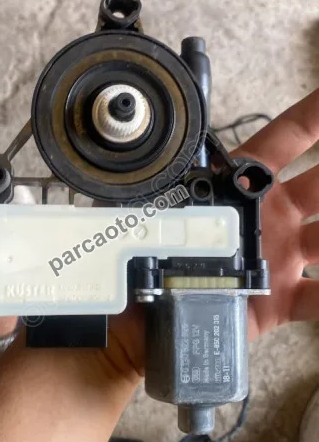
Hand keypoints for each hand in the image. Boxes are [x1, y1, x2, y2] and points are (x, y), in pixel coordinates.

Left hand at [107, 89, 318, 379]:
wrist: (141, 326)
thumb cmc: (141, 262)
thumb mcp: (142, 211)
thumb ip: (150, 179)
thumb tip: (142, 149)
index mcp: (239, 187)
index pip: (286, 140)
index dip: (316, 116)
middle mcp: (270, 216)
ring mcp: (281, 257)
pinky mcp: (280, 300)